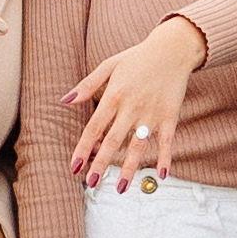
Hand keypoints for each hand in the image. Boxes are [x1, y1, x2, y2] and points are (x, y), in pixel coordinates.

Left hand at [68, 10, 209, 183]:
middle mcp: (131, 107)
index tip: (74, 167)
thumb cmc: (137, 57)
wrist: (172, 48)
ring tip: (121, 189)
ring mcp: (152, 113)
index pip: (94, 127)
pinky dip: (165, 158)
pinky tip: (162, 176)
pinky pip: (167, 141)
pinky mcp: (170, 116)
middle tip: (92, 184)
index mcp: (114, 95)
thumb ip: (87, 85)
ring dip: (129, 168)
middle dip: (101, 164)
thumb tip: (64, 100)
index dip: (83, 148)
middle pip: (113, 141)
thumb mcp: (109, 65)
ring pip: (138, 146)